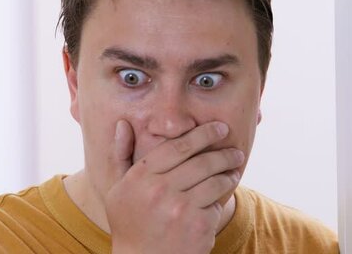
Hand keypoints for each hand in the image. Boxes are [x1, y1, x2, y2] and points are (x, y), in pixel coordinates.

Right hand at [106, 120, 243, 253]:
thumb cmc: (129, 222)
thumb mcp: (116, 188)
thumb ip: (120, 154)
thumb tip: (123, 124)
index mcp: (141, 176)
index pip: (178, 146)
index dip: (202, 134)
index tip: (219, 128)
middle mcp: (160, 190)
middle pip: (202, 162)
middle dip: (224, 153)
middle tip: (235, 151)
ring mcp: (181, 210)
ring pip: (215, 182)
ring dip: (229, 173)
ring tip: (233, 170)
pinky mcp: (199, 228)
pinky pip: (217, 206)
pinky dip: (221, 201)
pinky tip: (223, 196)